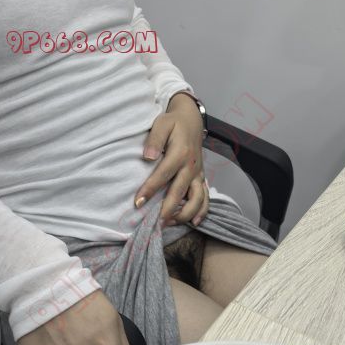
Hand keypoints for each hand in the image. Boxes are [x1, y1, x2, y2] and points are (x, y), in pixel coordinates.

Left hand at [134, 92, 208, 228]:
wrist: (191, 120)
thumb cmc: (173, 123)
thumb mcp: (162, 123)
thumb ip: (155, 139)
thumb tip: (148, 156)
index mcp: (180, 153)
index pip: (163, 174)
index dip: (150, 190)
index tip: (138, 202)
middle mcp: (191, 167)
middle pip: (180, 192)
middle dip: (168, 210)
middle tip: (156, 223)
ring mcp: (198, 174)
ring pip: (197, 199)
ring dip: (185, 214)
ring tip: (171, 223)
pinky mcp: (202, 179)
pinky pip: (206, 198)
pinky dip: (202, 212)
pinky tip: (193, 222)